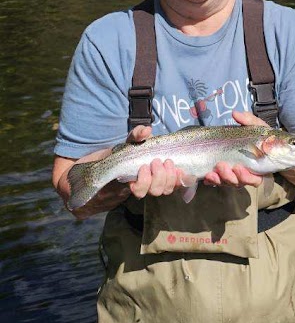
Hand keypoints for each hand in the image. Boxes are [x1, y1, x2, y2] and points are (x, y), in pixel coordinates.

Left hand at [61, 124, 184, 218]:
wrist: (85, 171)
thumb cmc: (110, 158)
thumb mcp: (125, 145)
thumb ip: (136, 136)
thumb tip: (147, 130)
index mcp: (153, 175)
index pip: (174, 184)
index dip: (180, 180)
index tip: (181, 170)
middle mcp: (146, 185)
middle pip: (164, 189)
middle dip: (166, 176)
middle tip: (158, 162)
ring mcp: (135, 189)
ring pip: (152, 191)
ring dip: (153, 179)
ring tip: (146, 166)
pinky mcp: (123, 192)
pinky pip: (137, 191)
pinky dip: (140, 182)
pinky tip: (137, 174)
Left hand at [202, 109, 266, 187]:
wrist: (256, 143)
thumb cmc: (259, 137)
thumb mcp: (258, 127)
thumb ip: (249, 121)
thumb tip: (235, 113)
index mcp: (258, 168)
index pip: (255, 180)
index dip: (247, 177)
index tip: (238, 167)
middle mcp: (245, 175)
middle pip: (238, 183)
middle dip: (228, 177)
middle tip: (221, 165)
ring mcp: (234, 176)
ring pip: (227, 183)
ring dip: (219, 179)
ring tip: (211, 173)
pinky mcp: (224, 175)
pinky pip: (217, 182)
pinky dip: (212, 181)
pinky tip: (206, 177)